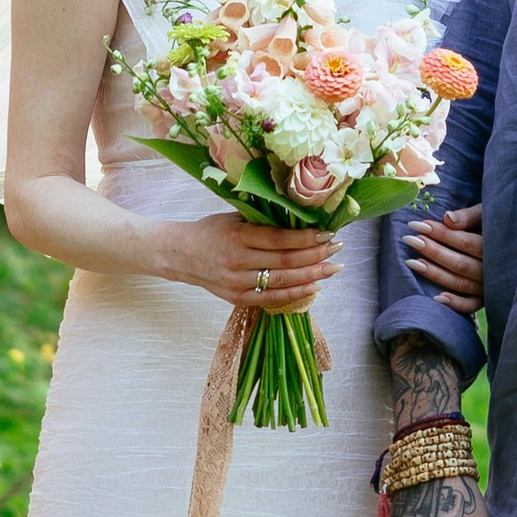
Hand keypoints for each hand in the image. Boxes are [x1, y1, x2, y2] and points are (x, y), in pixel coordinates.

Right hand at [167, 216, 339, 311]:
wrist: (179, 255)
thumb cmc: (210, 230)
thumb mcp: (233, 218)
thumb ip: (262, 221)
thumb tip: (301, 219)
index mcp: (236, 235)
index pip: (279, 240)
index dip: (306, 238)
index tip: (328, 233)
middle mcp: (237, 261)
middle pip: (285, 262)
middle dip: (316, 256)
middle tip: (338, 249)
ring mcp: (236, 283)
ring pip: (282, 282)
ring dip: (312, 275)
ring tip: (333, 268)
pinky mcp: (236, 298)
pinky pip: (271, 298)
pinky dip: (296, 293)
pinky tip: (315, 286)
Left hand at [402, 200, 483, 311]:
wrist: (512, 243)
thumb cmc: (493, 222)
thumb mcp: (485, 213)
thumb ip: (468, 216)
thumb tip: (448, 218)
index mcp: (494, 245)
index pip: (465, 241)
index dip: (441, 233)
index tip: (418, 225)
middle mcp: (493, 268)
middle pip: (460, 263)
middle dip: (433, 251)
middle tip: (410, 239)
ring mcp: (489, 285)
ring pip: (461, 283)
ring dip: (435, 274)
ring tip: (411, 262)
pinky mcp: (486, 298)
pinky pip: (471, 305)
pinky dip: (455, 304)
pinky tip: (436, 297)